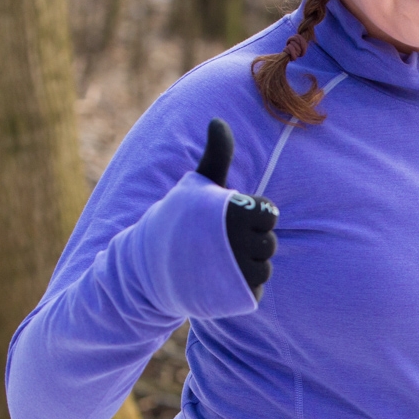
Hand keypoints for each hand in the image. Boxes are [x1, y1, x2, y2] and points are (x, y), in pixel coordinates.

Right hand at [195, 119, 278, 298]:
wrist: (148, 269)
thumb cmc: (177, 219)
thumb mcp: (197, 184)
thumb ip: (216, 154)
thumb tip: (217, 120)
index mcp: (235, 212)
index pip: (269, 212)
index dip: (251, 214)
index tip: (228, 217)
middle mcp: (241, 243)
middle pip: (270, 241)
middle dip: (250, 241)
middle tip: (220, 242)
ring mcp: (240, 273)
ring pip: (265, 268)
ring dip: (247, 265)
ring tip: (217, 261)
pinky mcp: (238, 298)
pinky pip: (257, 291)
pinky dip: (242, 288)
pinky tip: (218, 281)